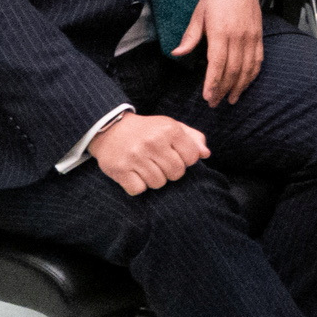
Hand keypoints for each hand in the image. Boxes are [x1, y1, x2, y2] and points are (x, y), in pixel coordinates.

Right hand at [91, 112, 208, 194]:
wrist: (110, 129)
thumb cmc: (147, 130)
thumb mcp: (171, 126)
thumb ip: (193, 138)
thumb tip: (206, 154)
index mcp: (169, 130)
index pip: (191, 158)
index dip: (185, 160)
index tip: (175, 156)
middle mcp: (153, 142)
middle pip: (176, 173)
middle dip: (170, 172)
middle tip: (159, 163)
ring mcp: (135, 157)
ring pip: (158, 183)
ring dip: (154, 179)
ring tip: (146, 167)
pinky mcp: (120, 169)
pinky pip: (139, 190)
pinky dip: (137, 186)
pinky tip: (134, 174)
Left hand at [174, 0, 263, 105]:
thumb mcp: (198, 13)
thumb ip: (190, 36)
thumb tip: (176, 53)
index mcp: (221, 32)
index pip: (218, 64)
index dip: (213, 83)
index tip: (208, 97)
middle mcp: (238, 37)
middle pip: (233, 70)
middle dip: (224, 89)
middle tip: (215, 103)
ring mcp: (251, 37)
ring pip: (247, 68)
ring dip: (239, 86)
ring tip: (231, 98)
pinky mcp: (259, 35)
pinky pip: (258, 60)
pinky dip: (252, 74)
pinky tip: (245, 83)